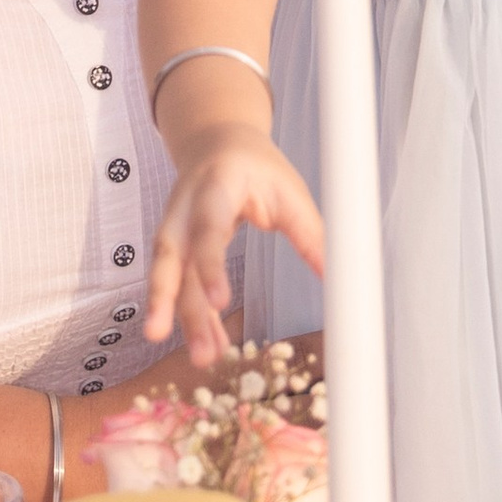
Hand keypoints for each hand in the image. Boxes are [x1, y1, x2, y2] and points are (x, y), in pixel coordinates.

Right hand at [144, 127, 323, 368]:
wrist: (218, 144)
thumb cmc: (257, 167)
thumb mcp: (289, 192)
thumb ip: (310, 235)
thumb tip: (340, 278)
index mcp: (215, 187)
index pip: (207, 228)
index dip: (208, 265)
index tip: (220, 301)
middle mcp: (184, 210)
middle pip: (170, 256)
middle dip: (166, 298)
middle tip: (162, 336)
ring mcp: (175, 230)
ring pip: (171, 278)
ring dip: (182, 318)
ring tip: (201, 358)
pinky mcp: (177, 250)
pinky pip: (181, 286)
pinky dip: (195, 317)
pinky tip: (209, 346)